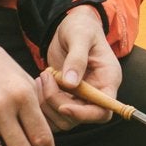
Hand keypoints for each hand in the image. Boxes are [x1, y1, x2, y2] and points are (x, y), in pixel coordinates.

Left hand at [37, 5, 120, 130]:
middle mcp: (96, 93)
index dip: (84, 115)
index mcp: (108, 80)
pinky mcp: (65, 97)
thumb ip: (77, 58)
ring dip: (47, 103)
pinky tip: (38, 84)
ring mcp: (80, 97)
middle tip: (45, 77)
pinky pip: (52, 113)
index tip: (63, 107)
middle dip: (57, 102)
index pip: (103, 111)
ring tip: (41, 78)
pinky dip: (41, 105)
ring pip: (63, 119)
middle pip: (79, 117)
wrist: (71, 26)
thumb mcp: (80, 36)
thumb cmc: (81, 27)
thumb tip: (71, 83)